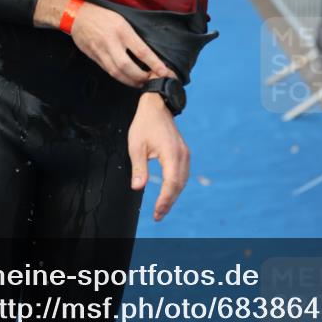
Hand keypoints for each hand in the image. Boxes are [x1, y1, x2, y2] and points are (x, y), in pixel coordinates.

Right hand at [71, 2, 177, 87]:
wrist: (77, 15)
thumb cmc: (102, 14)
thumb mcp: (122, 19)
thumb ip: (132, 35)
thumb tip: (147, 52)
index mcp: (122, 30)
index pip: (141, 51)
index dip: (154, 64)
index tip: (165, 72)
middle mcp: (111, 42)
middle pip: (127, 67)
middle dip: (141, 77)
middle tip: (152, 80)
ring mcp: (101, 51)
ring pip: (117, 72)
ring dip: (131, 81)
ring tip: (141, 83)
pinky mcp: (94, 57)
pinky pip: (108, 71)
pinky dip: (120, 77)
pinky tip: (127, 79)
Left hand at [128, 93, 189, 220]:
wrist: (157, 106)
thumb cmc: (145, 123)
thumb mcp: (136, 146)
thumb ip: (138, 168)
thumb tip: (137, 187)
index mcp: (171, 153)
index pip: (171, 183)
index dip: (165, 200)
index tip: (157, 212)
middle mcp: (182, 155)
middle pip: (178, 185)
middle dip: (169, 202)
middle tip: (158, 215)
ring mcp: (185, 154)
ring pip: (182, 181)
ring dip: (173, 195)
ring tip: (162, 208)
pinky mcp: (184, 153)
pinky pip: (183, 174)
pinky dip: (176, 185)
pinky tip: (169, 192)